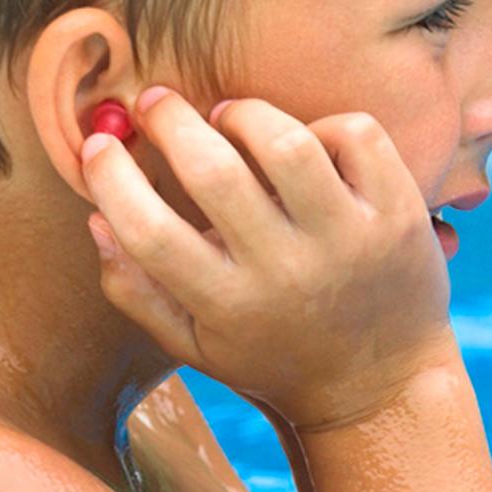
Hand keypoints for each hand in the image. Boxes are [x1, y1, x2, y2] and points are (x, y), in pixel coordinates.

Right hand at [81, 86, 456, 429]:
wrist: (380, 389)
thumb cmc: (274, 357)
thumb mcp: (195, 343)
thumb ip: (135, 288)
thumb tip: (94, 216)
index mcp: (228, 304)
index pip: (151, 233)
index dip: (111, 179)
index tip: (97, 146)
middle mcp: (286, 271)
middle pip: (213, 173)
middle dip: (169, 121)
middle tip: (153, 102)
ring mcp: (348, 240)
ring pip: (287, 143)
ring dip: (243, 113)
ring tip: (226, 116)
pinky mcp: (396, 214)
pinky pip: (356, 135)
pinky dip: (324, 123)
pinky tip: (306, 141)